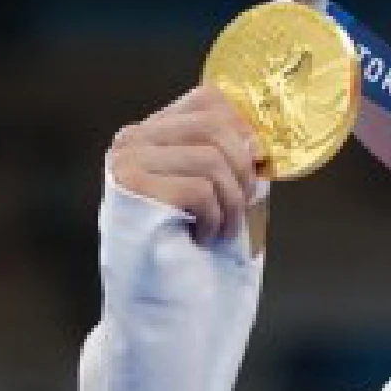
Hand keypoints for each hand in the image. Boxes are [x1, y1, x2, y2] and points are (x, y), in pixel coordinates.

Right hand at [108, 86, 265, 243]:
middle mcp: (134, 139)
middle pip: (215, 126)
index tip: (257, 163)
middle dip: (244, 170)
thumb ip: (230, 155)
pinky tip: (202, 238)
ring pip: (211, 160)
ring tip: (223, 229)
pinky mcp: (134, 188)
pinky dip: (214, 220)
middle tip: (243, 205)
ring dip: (232, 203)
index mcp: (154, 131)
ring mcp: (129, 161)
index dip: (244, 128)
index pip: (208, 99)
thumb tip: (260, 140)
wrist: (158, 291)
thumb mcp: (216, 186)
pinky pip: (200, 191)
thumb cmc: (190, 238)